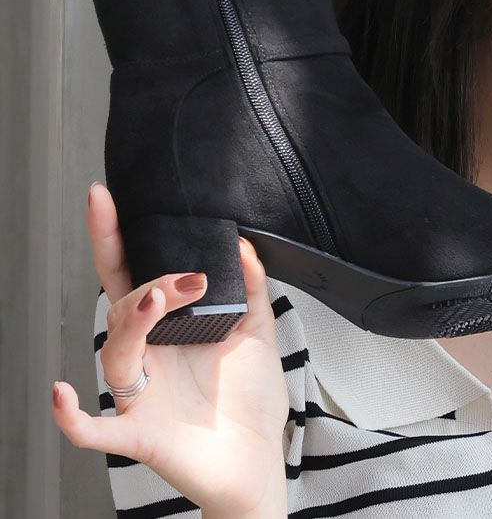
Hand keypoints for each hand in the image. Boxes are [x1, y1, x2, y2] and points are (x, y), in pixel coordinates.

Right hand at [51, 183, 289, 517]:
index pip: (137, 274)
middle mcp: (149, 356)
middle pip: (122, 306)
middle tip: (185, 276)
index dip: (116, 238)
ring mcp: (141, 395)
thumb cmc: (248, 402)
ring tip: (157, 297)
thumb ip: (251, 287)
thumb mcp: (258, 333)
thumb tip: (244, 243)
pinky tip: (61, 394)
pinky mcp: (140, 435)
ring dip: (132, 321)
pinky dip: (71, 416)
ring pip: (115, 351)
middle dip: (145, 283)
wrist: (258, 463)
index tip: (104, 198)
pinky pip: (94, 428)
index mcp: (171, 327)